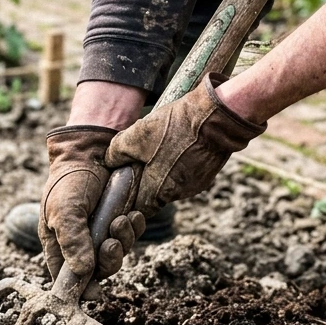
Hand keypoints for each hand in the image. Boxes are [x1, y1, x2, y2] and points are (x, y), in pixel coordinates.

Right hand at [38, 126, 145, 283]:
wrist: (92, 153)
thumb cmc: (69, 182)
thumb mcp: (64, 209)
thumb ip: (71, 240)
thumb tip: (83, 272)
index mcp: (59, 245)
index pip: (66, 279)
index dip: (79, 289)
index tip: (95, 292)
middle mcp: (81, 244)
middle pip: (97, 272)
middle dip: (107, 261)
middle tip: (111, 243)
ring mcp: (102, 234)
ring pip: (116, 256)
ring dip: (122, 242)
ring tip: (121, 220)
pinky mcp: (121, 223)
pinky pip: (131, 237)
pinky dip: (134, 229)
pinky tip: (132, 214)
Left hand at [106, 79, 264, 216]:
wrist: (216, 115)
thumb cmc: (175, 126)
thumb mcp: (137, 135)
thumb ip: (117, 153)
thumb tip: (109, 162)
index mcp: (159, 191)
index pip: (138, 209)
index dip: (129, 200)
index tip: (123, 188)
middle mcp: (178, 194)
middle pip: (154, 196)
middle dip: (145, 183)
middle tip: (139, 163)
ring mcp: (195, 185)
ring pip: (171, 185)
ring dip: (163, 172)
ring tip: (159, 149)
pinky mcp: (206, 174)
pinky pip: (186, 175)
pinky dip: (179, 165)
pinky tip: (178, 146)